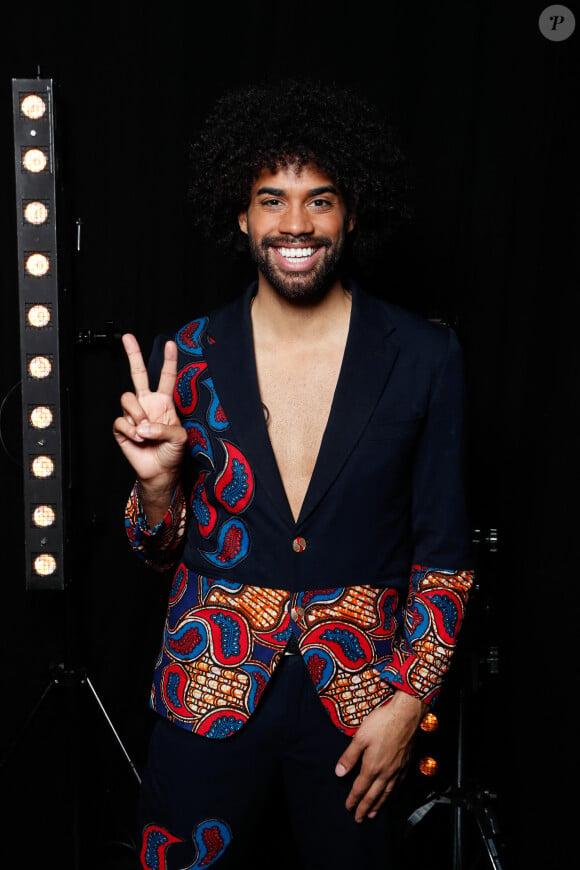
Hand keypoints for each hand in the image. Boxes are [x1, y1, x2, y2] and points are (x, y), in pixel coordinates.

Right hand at [113, 334, 186, 505]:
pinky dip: (130, 431)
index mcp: (164, 403)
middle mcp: (148, 405)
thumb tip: (142, 425)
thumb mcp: (179, 438)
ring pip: (127, 399)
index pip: (166, 377)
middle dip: (133, 354)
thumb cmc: (173, 453)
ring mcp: (134, 415)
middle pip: (138, 374)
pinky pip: (121, 421)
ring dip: (137, 415)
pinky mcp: (122, 428)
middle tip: (128, 337)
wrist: (160, 472)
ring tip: (145, 431)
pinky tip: (138, 439)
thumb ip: (164, 428)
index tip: (171, 344)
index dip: (169, 361)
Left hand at [335, 690, 426, 821]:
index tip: (348, 808)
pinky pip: (398, 784)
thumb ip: (349, 756)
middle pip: (374, 795)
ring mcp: (397, 769)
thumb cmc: (382, 723)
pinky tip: (390, 793)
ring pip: (387, 792)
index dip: (353, 799)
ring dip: (379, 804)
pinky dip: (392, 793)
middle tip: (359, 818)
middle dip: (365, 808)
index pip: (360, 788)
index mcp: (372, 766)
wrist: (406, 715)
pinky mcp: (406, 763)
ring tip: (373, 813)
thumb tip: (339, 773)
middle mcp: (386, 772)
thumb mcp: (360, 737)